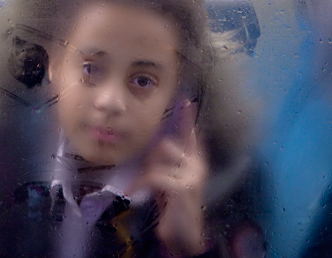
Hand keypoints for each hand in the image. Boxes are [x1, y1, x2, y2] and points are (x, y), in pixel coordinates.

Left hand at [128, 100, 208, 256]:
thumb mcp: (166, 178)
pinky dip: (141, 182)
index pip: (190, 134)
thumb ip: (162, 161)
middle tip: (145, 176)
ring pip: (159, 156)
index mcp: (194, 159)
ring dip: (147, 171)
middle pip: (164, 144)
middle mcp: (198, 163)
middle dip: (150, 159)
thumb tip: (151, 146)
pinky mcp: (184, 186)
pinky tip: (133, 190)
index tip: (186, 99)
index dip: (187, 117)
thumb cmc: (172, 204)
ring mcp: (193, 174)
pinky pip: (155, 174)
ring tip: (144, 186)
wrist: (183, 233)